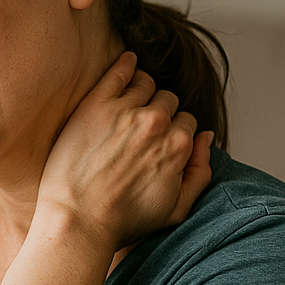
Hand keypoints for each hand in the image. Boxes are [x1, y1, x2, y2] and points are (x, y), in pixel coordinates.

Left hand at [38, 51, 213, 249]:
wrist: (78, 220)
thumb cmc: (123, 221)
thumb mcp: (176, 209)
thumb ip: (200, 172)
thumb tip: (206, 138)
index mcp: (179, 144)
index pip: (186, 121)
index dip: (172, 131)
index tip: (157, 140)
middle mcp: (157, 122)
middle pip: (168, 101)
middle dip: (159, 112)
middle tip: (140, 128)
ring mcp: (126, 110)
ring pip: (146, 83)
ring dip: (142, 90)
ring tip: (129, 103)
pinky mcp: (96, 104)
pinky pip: (119, 70)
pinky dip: (126, 64)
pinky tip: (126, 63)